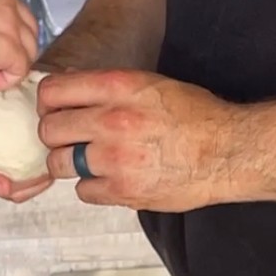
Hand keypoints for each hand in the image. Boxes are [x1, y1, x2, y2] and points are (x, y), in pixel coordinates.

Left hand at [38, 69, 237, 210]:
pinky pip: (83, 191)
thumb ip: (107, 87)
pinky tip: (110, 178)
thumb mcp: (150, 84)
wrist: (229, 151)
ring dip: (69, 163)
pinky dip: (92, 187)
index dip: (47, 102)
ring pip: (59, 164)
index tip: (53, 110)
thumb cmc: (195, 116)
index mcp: (118, 87)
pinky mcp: (123, 191)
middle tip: (69, 139)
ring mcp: (115, 159)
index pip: (52, 90)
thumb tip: (69, 88)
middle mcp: (112, 121)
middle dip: (56, 135)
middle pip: (49, 130)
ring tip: (89, 160)